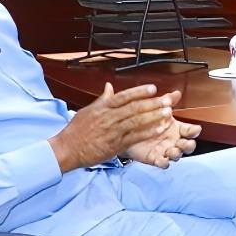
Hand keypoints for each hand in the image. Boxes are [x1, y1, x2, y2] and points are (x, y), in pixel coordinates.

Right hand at [50, 82, 173, 171]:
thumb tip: (109, 86)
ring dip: (153, 117)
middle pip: (133, 108)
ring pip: (136, 122)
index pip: (124, 97)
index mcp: (102, 108)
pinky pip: (134, 137)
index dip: (139, 92)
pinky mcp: (115, 145)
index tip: (153, 88)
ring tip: (167, 112)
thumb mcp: (88, 111)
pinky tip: (159, 129)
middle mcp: (108, 118)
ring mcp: (112, 131)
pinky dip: (148, 132)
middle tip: (167, 100)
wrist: (67, 149)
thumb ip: (102, 99)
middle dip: (152, 103)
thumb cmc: (77, 130)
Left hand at [123, 90, 201, 167]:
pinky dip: (164, 162)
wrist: (127, 130)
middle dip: (189, 145)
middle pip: (188, 146)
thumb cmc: (145, 119)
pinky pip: (162, 163)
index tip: (196, 129)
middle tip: (187, 143)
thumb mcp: (157, 108)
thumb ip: (167, 101)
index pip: (190, 130)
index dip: (194, 130)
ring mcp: (166, 150)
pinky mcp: (155, 158)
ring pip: (177, 155)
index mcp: (177, 128)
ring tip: (173, 151)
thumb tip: (176, 93)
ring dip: (177, 154)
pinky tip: (163, 160)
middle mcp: (174, 140)